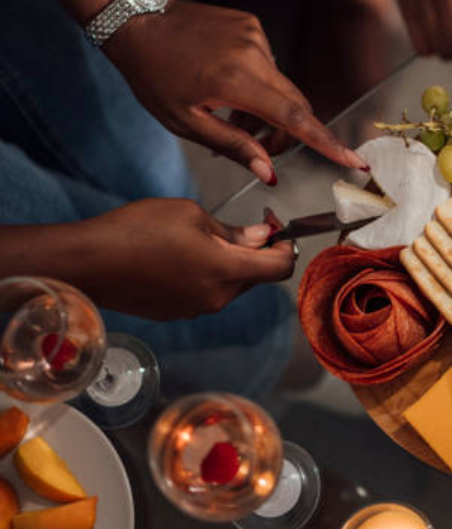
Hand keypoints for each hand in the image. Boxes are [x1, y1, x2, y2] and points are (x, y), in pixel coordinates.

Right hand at [79, 199, 295, 319]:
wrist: (86, 263)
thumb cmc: (136, 230)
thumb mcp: (191, 215)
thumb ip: (233, 231)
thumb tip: (260, 238)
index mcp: (226, 271)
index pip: (281, 267)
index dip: (287, 244)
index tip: (275, 225)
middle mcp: (217, 298)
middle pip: (257, 277)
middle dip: (257, 251)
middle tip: (243, 225)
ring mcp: (196, 309)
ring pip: (231, 284)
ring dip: (230, 263)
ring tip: (201, 237)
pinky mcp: (176, 313)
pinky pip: (206, 292)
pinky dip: (206, 274)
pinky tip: (180, 255)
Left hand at [104, 0, 365, 184]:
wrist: (137, 20)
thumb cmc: (154, 76)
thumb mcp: (186, 122)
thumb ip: (233, 147)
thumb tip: (269, 173)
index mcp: (236, 80)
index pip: (294, 118)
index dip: (326, 143)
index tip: (352, 160)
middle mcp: (254, 54)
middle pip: (294, 105)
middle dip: (287, 134)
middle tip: (262, 153)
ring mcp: (255, 36)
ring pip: (281, 88)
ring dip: (267, 111)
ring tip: (231, 119)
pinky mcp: (252, 26)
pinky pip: (268, 67)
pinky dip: (257, 87)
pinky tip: (227, 89)